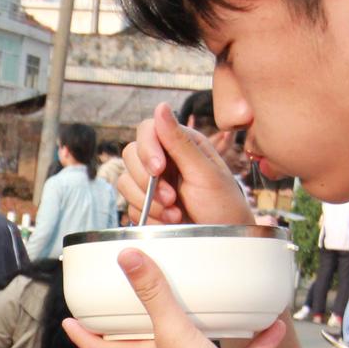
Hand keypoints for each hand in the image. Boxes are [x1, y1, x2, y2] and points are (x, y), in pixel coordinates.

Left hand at [63, 249, 286, 347]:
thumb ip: (153, 295)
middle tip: (127, 309)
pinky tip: (269, 331)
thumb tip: (127, 259)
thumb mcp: (174, 334)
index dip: (81, 333)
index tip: (70, 321)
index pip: (97, 347)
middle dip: (128, 331)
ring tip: (202, 309)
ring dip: (191, 333)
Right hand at [119, 102, 253, 227]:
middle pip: (131, 155)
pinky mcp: (146, 205)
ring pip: (126, 181)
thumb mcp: (204, 173)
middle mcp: (164, 158)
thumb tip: (160, 105)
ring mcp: (153, 183)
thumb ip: (180, 142)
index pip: (147, 130)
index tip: (157, 169)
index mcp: (181, 143)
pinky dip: (147, 217)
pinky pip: (129, 205)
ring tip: (175, 214)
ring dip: (148, 202)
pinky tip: (169, 222)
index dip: (147, 148)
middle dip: (148, 181)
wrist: (222, 242)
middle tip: (172, 199)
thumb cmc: (223, 205)